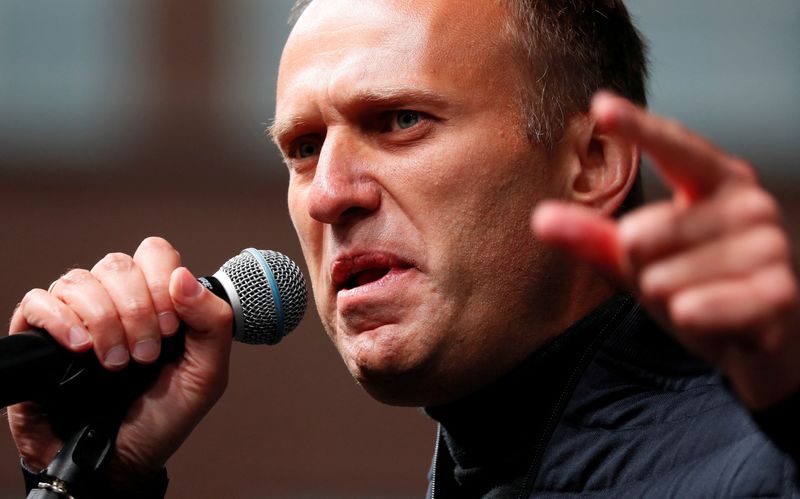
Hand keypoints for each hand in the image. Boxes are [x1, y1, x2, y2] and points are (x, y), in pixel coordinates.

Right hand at [7, 237, 232, 487]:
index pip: (155, 254)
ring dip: (104, 321)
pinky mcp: (38, 336)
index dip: (162, 283)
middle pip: (118, 265)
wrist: (117, 464)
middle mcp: (116, 302)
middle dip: (137, 310)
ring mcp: (77, 316)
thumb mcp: (206, 376)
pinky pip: (38, 301)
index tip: (170, 328)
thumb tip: (183, 277)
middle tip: (145, 355)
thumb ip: (212, 323)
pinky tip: (80, 347)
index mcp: (157, 302)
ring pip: (80, 279)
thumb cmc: (162, 420)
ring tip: (114, 364)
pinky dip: (61, 319)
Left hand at [533, 93, 799, 409]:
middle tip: (670, 277)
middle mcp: (748, 204)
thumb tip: (540, 218)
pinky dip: (688, 319)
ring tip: (695, 298)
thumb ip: (594, 237)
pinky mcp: (778, 293)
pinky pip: (696, 308)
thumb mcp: (640, 259)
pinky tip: (702, 316)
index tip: (600, 106)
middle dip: (638, 268)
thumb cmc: (697, 283)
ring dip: (665, 299)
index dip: (637, 127)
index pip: (673, 147)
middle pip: (640, 235)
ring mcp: (769, 246)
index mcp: (716, 180)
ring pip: (662, 277)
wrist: (759, 338)